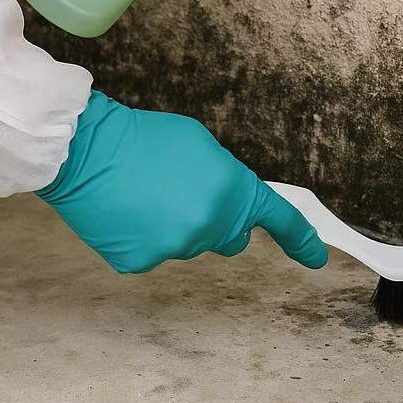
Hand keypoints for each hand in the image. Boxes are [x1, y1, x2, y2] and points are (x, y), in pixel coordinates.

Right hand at [37, 91, 328, 273]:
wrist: (85, 149)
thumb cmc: (144, 138)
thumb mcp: (201, 145)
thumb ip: (227, 180)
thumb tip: (232, 205)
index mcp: (232, 190)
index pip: (278, 219)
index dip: (301, 239)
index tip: (317, 256)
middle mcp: (210, 225)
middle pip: (229, 237)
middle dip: (217, 219)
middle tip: (183, 191)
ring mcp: (176, 248)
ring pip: (189, 245)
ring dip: (177, 225)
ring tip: (146, 194)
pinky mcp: (142, 263)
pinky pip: (156, 254)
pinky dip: (146, 238)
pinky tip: (129, 213)